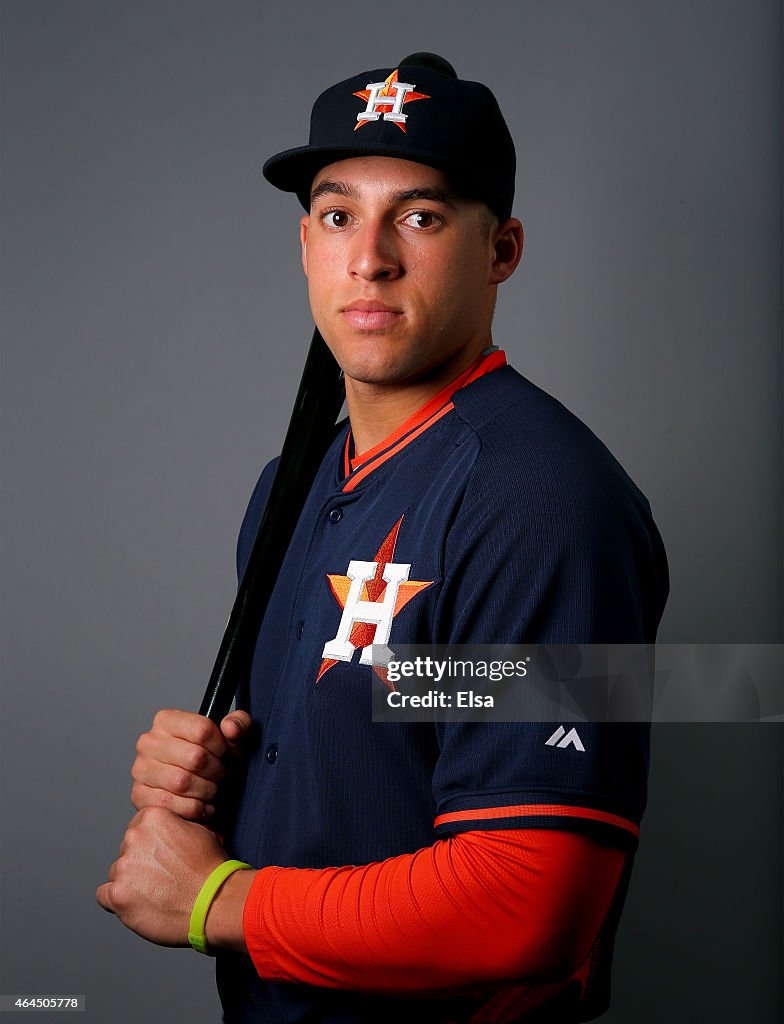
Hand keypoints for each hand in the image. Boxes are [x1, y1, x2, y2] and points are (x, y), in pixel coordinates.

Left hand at [96, 807, 226, 945]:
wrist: (215, 902)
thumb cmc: (210, 870)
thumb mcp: (198, 830)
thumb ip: (172, 827)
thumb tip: (164, 832)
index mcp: (152, 817)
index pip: (137, 829)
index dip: (151, 845)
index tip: (161, 857)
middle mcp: (134, 837)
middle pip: (126, 851)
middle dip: (140, 863)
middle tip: (162, 877)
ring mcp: (124, 866)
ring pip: (117, 873)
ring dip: (131, 883)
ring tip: (156, 894)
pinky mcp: (118, 895)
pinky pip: (104, 896)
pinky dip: (118, 902)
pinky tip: (138, 904)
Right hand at [131, 709, 252, 819]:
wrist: (195, 786)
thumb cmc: (213, 759)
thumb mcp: (231, 737)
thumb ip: (239, 724)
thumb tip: (230, 728)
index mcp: (167, 720)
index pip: (202, 730)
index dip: (222, 746)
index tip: (225, 754)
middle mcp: (149, 741)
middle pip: (195, 757)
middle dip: (216, 771)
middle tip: (220, 775)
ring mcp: (141, 769)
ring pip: (182, 783)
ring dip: (206, 791)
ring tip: (211, 789)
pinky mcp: (139, 795)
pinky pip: (170, 805)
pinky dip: (193, 808)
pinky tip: (201, 804)